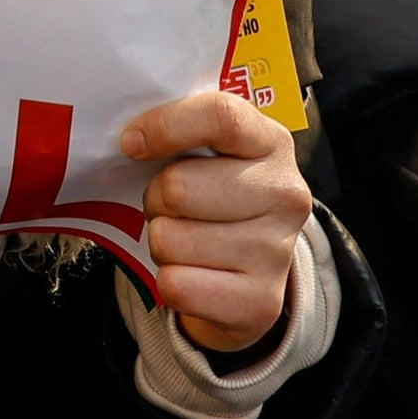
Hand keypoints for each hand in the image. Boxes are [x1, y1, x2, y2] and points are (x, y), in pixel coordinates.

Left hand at [117, 88, 314, 351]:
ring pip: (169, 239)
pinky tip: (195, 272)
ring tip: (187, 238)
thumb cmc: (215, 193)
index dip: (165, 127)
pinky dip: (170, 279)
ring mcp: (278, 251)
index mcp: (272, 142)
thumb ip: (181, 130)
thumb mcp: (210, 150)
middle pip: (179, 187)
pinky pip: (176, 285)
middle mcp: (286, 194)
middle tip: (171, 206)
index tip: (131, 144)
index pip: (220, 117)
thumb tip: (132, 140)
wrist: (249, 270)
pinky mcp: (261, 301)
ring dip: (162, 241)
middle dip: (156, 197)